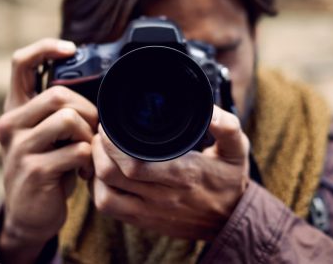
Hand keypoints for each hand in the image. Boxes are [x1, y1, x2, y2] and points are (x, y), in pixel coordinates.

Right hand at [0, 39, 97, 262]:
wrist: (30, 215)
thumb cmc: (48, 167)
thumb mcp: (48, 135)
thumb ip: (59, 112)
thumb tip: (98, 87)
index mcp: (15, 108)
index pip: (21, 63)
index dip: (45, 48)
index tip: (71, 49)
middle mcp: (10, 123)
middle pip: (59, 94)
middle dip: (88, 111)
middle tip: (94, 132)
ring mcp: (19, 147)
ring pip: (68, 119)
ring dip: (89, 135)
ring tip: (88, 152)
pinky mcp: (34, 170)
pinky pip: (76, 151)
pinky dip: (89, 160)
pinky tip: (83, 172)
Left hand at [90, 106, 249, 240]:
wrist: (230, 220)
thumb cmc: (229, 180)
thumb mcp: (236, 150)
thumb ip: (228, 127)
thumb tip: (212, 110)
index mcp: (184, 174)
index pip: (135, 163)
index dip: (113, 143)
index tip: (111, 126)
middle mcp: (164, 195)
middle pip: (112, 175)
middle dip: (98, 150)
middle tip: (102, 134)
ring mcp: (151, 211)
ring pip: (105, 194)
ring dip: (95, 170)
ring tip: (101, 153)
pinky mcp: (143, 221)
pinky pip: (109, 208)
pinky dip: (99, 190)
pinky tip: (105, 174)